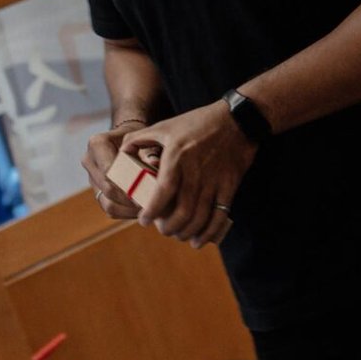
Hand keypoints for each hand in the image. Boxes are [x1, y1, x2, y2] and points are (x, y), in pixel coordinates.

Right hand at [82, 120, 149, 221]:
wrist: (130, 140)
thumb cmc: (140, 137)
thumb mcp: (147, 140)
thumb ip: (150, 151)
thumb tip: (155, 163)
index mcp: (97, 143)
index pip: (110, 170)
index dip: (129, 183)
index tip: (150, 191)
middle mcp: (89, 161)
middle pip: (109, 189)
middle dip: (131, 198)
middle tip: (153, 203)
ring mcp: (91, 178)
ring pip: (108, 203)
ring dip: (130, 209)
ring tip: (150, 209)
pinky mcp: (97, 191)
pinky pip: (110, 209)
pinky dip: (128, 212)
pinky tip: (144, 209)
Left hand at [124, 102, 254, 249]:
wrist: (238, 119)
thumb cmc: (198, 122)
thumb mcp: (165, 125)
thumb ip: (139, 138)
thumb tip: (122, 153)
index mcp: (177, 157)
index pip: (163, 191)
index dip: (152, 210)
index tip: (144, 220)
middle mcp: (196, 171)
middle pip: (182, 211)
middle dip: (169, 227)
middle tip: (161, 229)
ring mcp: (214, 180)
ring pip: (199, 216)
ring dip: (186, 232)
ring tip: (177, 235)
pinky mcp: (229, 185)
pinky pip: (219, 214)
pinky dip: (208, 231)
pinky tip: (198, 240)